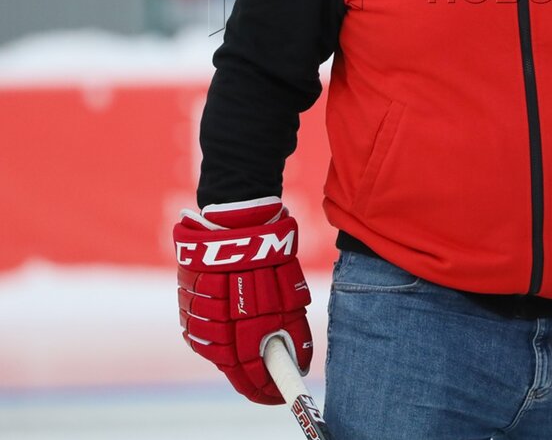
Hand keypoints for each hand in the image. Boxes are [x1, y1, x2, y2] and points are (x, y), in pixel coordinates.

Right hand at [174, 197, 312, 403]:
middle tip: (267, 384)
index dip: (265, 390)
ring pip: (214, 351)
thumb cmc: (268, 254)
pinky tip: (230, 333)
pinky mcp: (184, 304)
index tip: (276, 398)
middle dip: (251, 378)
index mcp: (244, 323)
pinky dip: (216, 337)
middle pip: (231, 367)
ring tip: (252, 356)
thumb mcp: (290, 290)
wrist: (233, 221)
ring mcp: (195, 315)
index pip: (252, 374)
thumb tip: (298, 363)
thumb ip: (291, 328)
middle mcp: (215, 324)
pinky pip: (200, 333)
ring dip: (233, 356)